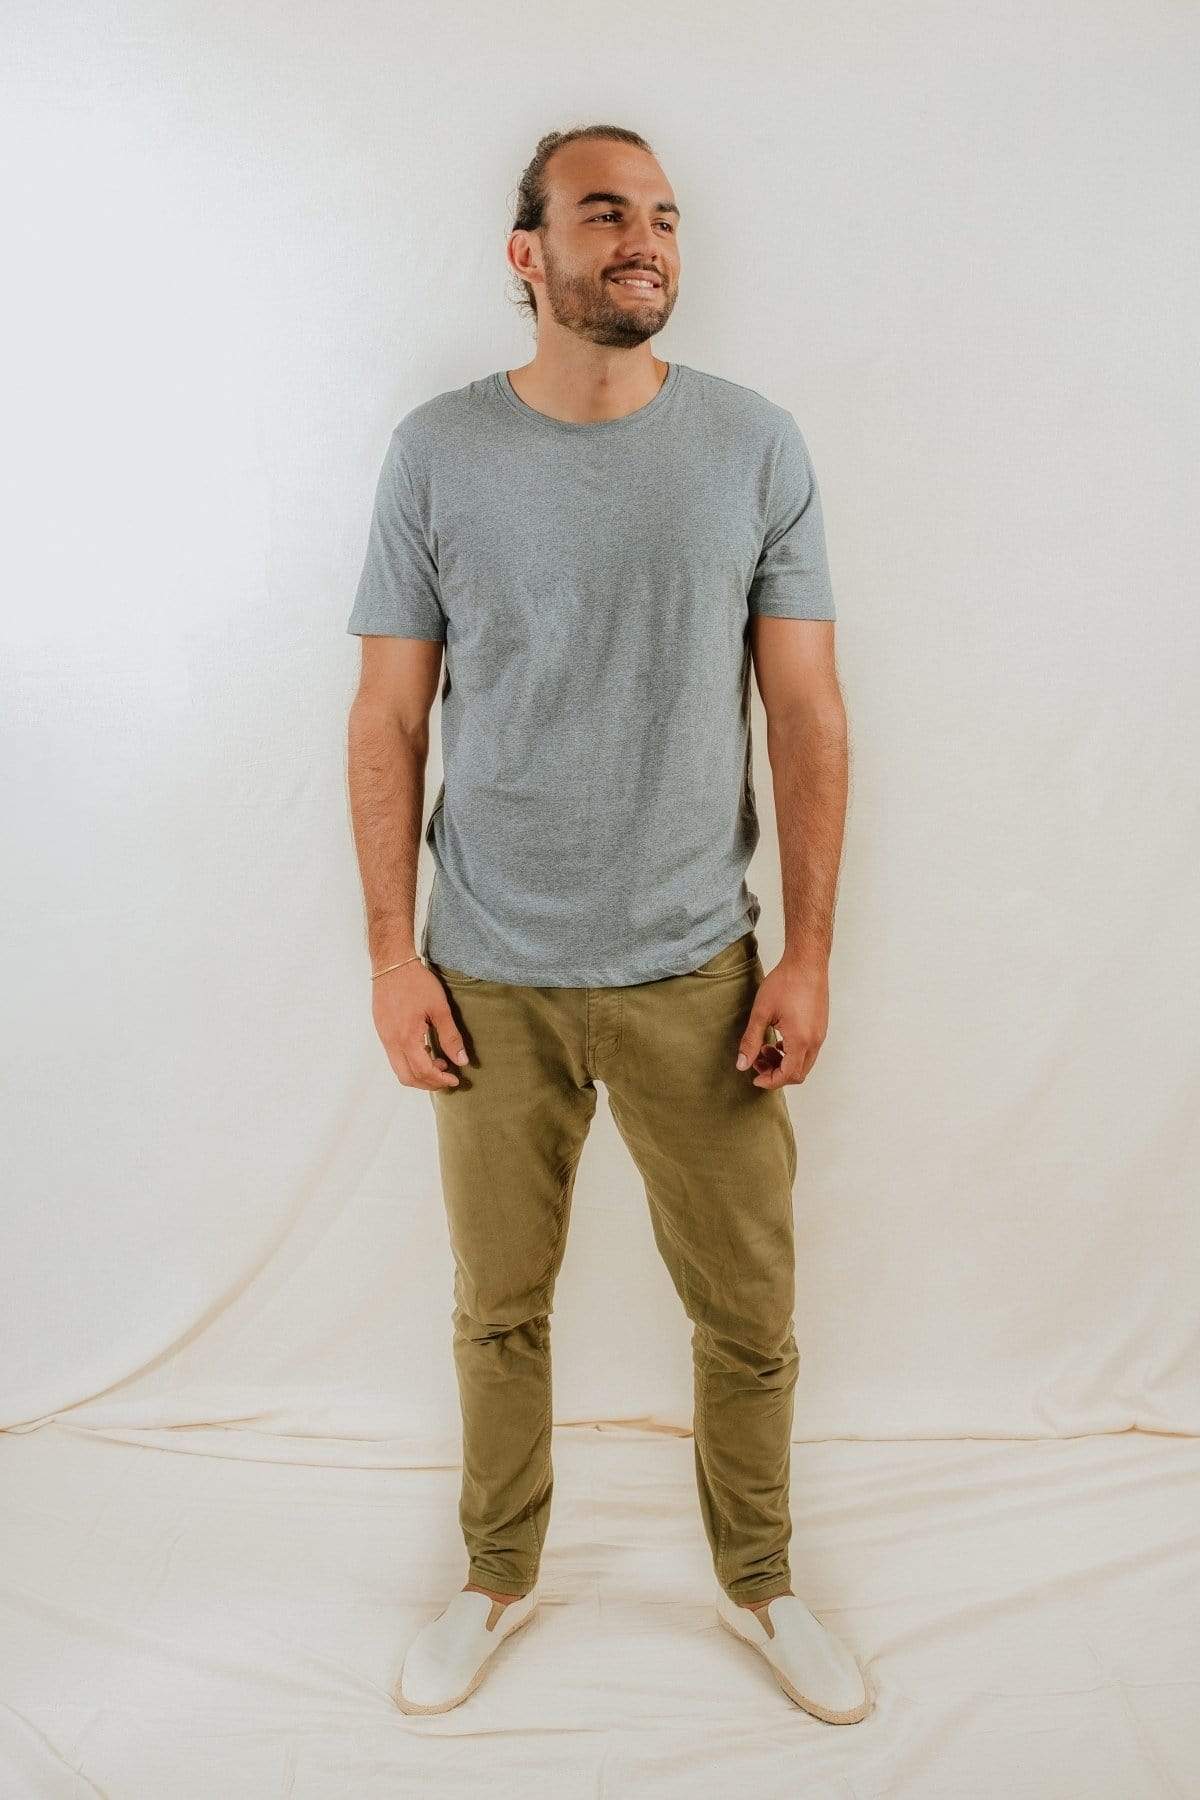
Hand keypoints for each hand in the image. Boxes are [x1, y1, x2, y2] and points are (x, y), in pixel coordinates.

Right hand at [371, 961, 470, 1090]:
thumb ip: (450, 1036)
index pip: (423, 1071)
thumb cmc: (417, 982)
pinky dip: (410, 1061)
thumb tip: (461, 1061)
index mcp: (407, 1037)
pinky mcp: (382, 1030)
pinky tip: (425, 1049)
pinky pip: (394, 1056)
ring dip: (419, 1073)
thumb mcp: (439, 1008)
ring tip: (438, 1062)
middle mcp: (391, 1041)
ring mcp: (384, 1037)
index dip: (440, 1080)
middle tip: (446, 1078)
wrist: (392, 964)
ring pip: (399, 1069)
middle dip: (428, 1083)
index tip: (455, 1080)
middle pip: (407, 1077)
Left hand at [734, 956, 828, 1087]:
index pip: (787, 1075)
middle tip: (756, 1062)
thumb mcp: (761, 1013)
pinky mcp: (820, 1027)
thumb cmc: (785, 983)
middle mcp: (815, 1041)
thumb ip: (751, 1041)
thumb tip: (742, 1065)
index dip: (770, 1081)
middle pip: (797, 1073)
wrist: (807, 962)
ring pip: (803, 1063)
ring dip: (783, 1063)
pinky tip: (777, 1040)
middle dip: (775, 1073)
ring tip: (764, 1048)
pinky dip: (792, 1053)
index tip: (754, 1079)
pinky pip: (808, 1051)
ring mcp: (820, 1034)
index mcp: (801, 1040)